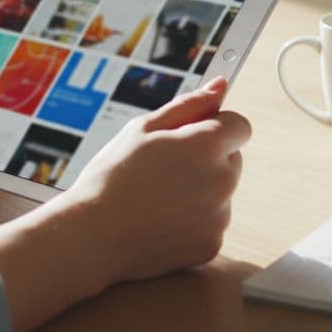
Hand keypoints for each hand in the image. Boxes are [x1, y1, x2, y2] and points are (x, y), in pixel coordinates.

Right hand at [0, 77, 250, 331]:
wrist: (91, 236)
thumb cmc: (111, 178)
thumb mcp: (143, 129)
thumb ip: (189, 105)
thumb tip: (221, 85)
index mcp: (208, 145)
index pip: (240, 126)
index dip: (216, 126)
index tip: (191, 135)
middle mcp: (223, 181)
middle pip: (231, 160)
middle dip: (206, 159)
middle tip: (162, 168)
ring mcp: (220, 218)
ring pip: (220, 194)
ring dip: (199, 192)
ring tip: (154, 199)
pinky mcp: (212, 246)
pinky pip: (209, 225)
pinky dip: (191, 223)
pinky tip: (158, 222)